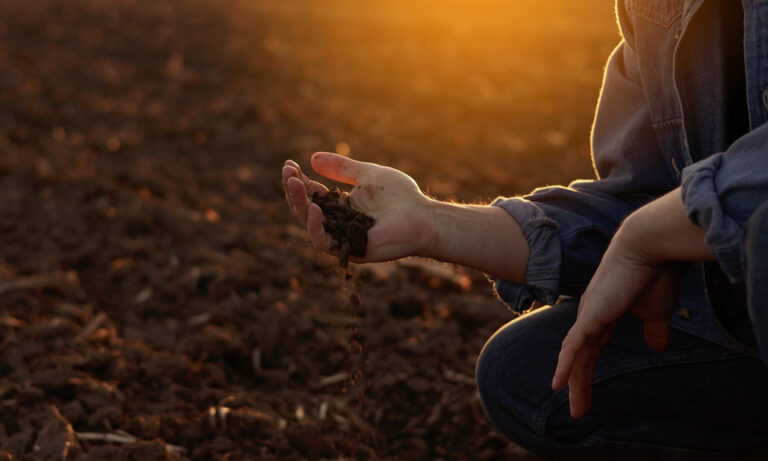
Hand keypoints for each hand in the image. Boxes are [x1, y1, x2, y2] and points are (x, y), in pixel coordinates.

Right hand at [282, 152, 436, 262]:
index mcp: (340, 206)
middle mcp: (337, 223)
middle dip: (294, 191)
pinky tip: (313, 209)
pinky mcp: (349, 251)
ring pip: (309, 225)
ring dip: (299, 205)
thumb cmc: (401, 196)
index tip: (288, 165)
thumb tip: (312, 158)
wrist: (422, 217)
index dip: (298, 181)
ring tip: (295, 185)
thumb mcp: (367, 174)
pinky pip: (324, 242)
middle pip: (305, 209)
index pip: (311, 194)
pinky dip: (315, 226)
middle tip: (288, 173)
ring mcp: (341, 238)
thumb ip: (342, 168)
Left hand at [551, 219, 680, 418]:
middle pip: (582, 358)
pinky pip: (573, 346)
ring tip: (576, 410)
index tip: (587, 391)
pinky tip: (558, 385)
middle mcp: (591, 316)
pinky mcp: (590, 316)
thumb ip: (655, 329)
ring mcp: (588, 316)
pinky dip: (565, 366)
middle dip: (580, 384)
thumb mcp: (657, 312)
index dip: (590, 371)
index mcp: (604, 314)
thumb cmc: (654, 275)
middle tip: (578, 410)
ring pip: (577, 358)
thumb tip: (659, 347)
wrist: (647, 249)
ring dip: (576, 385)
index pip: (593, 349)